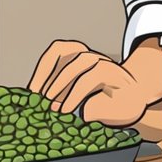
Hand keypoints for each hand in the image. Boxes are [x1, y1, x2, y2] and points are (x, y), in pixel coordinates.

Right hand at [28, 40, 151, 125]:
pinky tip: (35, 87)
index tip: (63, 110)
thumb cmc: (123, 103)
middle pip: (77, 60)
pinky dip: (42, 68)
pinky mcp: (71, 53)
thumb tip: (81, 112)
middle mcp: (98, 57)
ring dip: (45, 71)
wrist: (128, 92)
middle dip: (60, 82)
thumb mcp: (121, 111)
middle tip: (47, 103)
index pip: (92, 77)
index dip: (76, 93)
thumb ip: (101, 110)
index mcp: (113, 71)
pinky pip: (54, 53)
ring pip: (62, 50)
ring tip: (34, 94)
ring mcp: (83, 52)